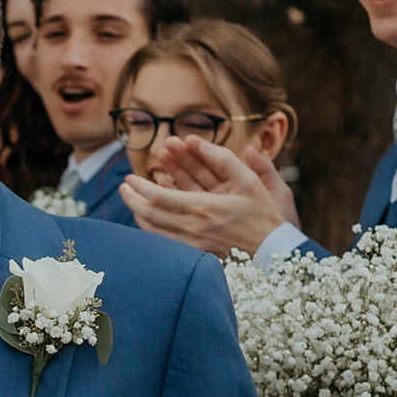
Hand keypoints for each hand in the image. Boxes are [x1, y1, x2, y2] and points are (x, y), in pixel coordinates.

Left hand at [120, 134, 296, 259]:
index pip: (159, 197)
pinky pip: (164, 243)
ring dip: (138, 215)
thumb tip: (199, 141)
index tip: (129, 178)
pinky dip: (151, 231)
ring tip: (131, 202)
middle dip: (132, 200)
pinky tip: (147, 221)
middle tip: (123, 188)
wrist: (272, 251)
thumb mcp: (250, 181)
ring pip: (154, 231)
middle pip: (149, 215)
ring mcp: (192, 245)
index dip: (140, 187)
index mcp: (203, 208)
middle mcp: (192, 228)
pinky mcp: (195, 255)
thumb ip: (225, 158)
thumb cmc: (263, 214)